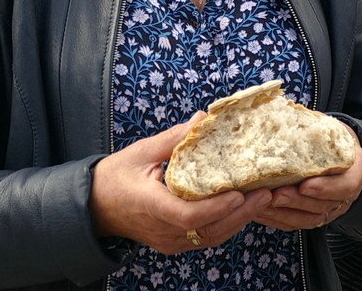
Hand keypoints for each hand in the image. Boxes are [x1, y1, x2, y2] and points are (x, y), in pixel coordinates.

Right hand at [90, 115, 273, 254]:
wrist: (96, 206)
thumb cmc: (116, 176)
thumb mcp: (141, 151)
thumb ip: (173, 139)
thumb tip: (203, 119)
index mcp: (151, 206)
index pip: (189, 216)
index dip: (217, 207)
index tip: (239, 193)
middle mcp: (163, 230)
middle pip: (208, 230)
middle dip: (241, 213)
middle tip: (266, 192)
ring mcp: (169, 241)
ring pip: (211, 237)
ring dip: (239, 220)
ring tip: (263, 198)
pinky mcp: (175, 242)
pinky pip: (205, 237)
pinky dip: (226, 224)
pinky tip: (243, 208)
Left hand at [252, 126, 361, 231]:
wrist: (340, 154)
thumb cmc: (331, 139)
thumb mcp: (330, 130)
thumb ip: (315, 128)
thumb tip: (286, 116)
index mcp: (355, 171)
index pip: (345, 186)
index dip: (325, 188)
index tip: (304, 185)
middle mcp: (344, 196)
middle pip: (323, 206)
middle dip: (297, 202)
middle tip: (275, 195)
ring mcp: (330, 209)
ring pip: (308, 219)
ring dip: (284, 213)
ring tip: (263, 204)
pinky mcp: (313, 216)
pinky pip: (296, 224)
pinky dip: (277, 220)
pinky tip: (260, 212)